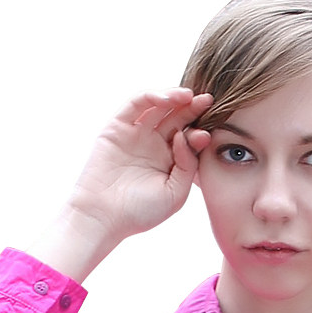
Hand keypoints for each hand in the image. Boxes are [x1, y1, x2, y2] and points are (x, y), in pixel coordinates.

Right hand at [66, 88, 212, 244]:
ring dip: (174, 98)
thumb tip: (185, 134)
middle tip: (207, 100)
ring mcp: (136, 134)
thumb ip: (187, 166)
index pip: (189, 139)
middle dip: (192, 109)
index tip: (207, 135)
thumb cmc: (140, 212)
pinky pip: (136, 104)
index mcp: (170, 162)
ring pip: (158, 107)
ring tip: (188, 96)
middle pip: (177, 119)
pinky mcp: (118, 126)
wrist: (103, 216)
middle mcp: (154, 145)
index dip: (200, 134)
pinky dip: (151, 96)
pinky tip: (166, 99)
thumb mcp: (175, 194)